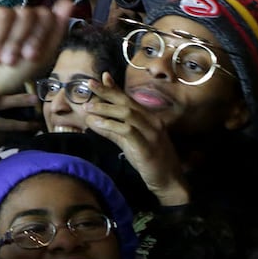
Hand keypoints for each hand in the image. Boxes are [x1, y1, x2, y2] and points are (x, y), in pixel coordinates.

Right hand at [0, 1, 71, 120]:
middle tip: (9, 60)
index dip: (37, 36)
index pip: (45, 16)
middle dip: (17, 40)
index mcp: (35, 25)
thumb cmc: (12, 74)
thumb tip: (68, 2)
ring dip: (0, 40)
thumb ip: (56, 31)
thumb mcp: (41, 57)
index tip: (29, 56)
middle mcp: (18, 16)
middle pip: (26, 14)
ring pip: (5, 13)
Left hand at [82, 73, 187, 204]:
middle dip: (107, 92)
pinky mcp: (147, 146)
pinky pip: (128, 131)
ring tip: (88, 107)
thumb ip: (113, 130)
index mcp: (149, 119)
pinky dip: (111, 125)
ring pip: (127, 113)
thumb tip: (93, 119)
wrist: (169, 181)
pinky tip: (97, 124)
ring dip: (106, 108)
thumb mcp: (129, 143)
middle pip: (127, 102)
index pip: (129, 100)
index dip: (115, 88)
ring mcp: (151, 133)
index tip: (101, 77)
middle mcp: (152, 122)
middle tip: (90, 84)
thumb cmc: (150, 161)